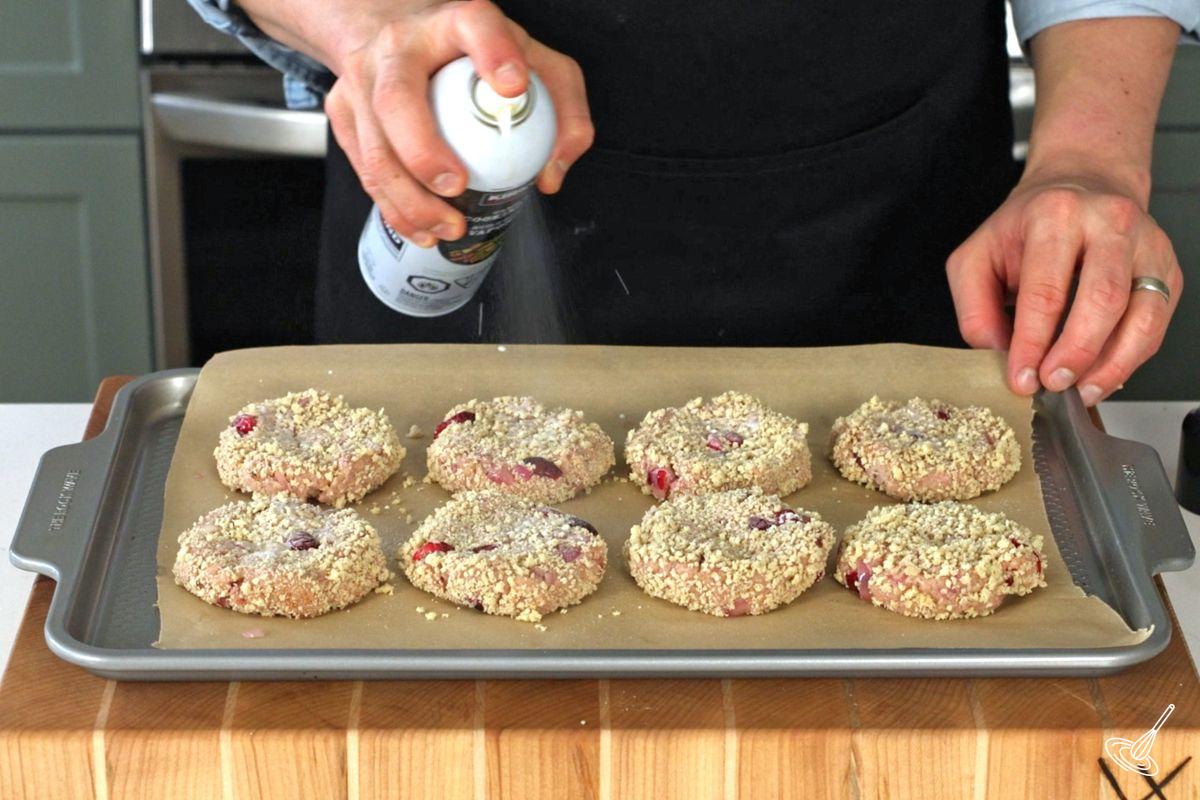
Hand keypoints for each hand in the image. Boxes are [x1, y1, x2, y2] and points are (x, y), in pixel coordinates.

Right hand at [322, 0, 592, 246]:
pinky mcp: (343, 111)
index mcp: (454, 23)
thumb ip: (563, 108)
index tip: (512, 84)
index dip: (493, 52)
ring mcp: (363, 80)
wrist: (389, 31)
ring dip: (410, 199)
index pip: (475, 25)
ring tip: (448, 225)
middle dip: (424, 152)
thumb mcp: (530, 61)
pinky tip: (421, 228)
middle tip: (458, 186)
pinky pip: (363, 169)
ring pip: (375, 147)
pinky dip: (394, 208)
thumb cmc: (465, 52)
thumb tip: (551, 171)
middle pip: (398, 98)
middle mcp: (400, 47)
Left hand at [946, 174, 1182, 404]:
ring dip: (1111, 363)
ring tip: (1081, 390)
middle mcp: (1109, 224)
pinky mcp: (1167, 270)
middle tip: (1052, 384)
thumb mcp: (976, 257)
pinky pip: (1157, 324)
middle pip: (1103, 300)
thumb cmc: (1026, 228)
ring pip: (1143, 315)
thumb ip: (974, 308)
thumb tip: (995, 354)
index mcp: (1055, 215)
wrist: (1079, 187)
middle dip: (1076, 353)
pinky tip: (1102, 375)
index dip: (1033, 342)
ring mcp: (1147, 246)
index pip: (1046, 290)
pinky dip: (1131, 358)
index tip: (1022, 377)